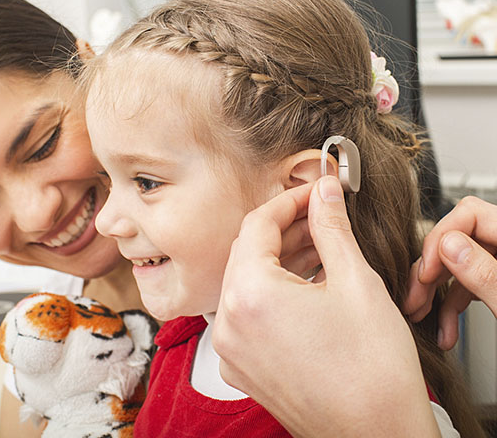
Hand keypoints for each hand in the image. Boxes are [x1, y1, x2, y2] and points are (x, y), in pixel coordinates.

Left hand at [212, 176, 438, 437]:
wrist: (377, 436)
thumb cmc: (372, 371)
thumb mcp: (356, 282)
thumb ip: (332, 227)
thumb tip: (324, 192)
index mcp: (249, 295)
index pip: (258, 224)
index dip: (289, 200)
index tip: (314, 192)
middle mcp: (228, 323)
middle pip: (248, 253)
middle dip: (285, 230)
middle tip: (320, 216)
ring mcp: (231, 349)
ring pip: (247, 284)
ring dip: (280, 260)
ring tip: (319, 248)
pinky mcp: (242, 367)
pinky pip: (248, 315)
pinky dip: (272, 293)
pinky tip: (305, 285)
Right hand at [405, 196, 496, 349]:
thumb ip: (485, 273)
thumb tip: (448, 245)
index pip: (469, 213)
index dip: (440, 240)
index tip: (426, 272)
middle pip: (456, 241)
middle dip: (430, 273)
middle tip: (414, 299)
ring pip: (457, 266)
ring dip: (434, 294)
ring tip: (420, 316)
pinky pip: (469, 286)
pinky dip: (451, 308)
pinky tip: (445, 330)